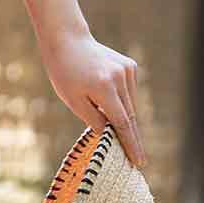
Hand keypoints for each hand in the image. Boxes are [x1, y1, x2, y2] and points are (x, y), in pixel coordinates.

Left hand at [38, 28, 148, 170]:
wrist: (68, 40)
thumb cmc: (64, 72)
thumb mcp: (73, 100)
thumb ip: (94, 119)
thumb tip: (110, 136)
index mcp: (104, 88)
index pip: (122, 124)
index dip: (131, 145)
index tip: (139, 162)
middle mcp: (120, 78)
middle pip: (129, 116)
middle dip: (131, 138)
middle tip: (137, 160)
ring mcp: (128, 70)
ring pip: (130, 105)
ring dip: (124, 118)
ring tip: (106, 115)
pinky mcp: (130, 66)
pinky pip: (129, 92)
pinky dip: (122, 101)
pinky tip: (106, 95)